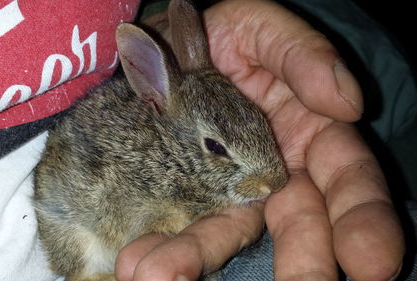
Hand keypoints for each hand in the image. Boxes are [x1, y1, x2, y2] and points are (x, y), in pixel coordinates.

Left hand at [115, 0, 404, 279]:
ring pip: (232, 230)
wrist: (172, 39)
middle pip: (301, 223)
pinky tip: (146, 261)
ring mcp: (233, 186)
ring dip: (204, 256)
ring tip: (166, 276)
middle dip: (305, 261)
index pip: (348, 180)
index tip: (369, 260)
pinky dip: (173, 246)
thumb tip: (345, 103)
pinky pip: (187, 222)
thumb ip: (304, 57)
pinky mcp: (192, 191)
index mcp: (311, 132)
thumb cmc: (230, 34)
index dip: (364, 219)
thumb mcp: (268, 32)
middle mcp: (278, 168)